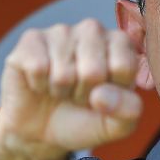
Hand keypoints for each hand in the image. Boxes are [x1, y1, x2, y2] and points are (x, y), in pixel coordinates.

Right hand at [0, 19, 142, 159]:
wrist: (41, 130)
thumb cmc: (83, 120)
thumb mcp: (116, 125)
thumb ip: (128, 111)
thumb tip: (102, 95)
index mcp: (121, 44)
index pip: (124, 67)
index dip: (111, 94)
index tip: (104, 96)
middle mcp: (93, 30)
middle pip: (93, 71)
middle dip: (83, 94)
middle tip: (78, 94)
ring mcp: (61, 31)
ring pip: (64, 73)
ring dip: (60, 92)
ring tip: (61, 88)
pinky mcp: (31, 39)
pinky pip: (37, 68)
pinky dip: (38, 86)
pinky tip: (40, 82)